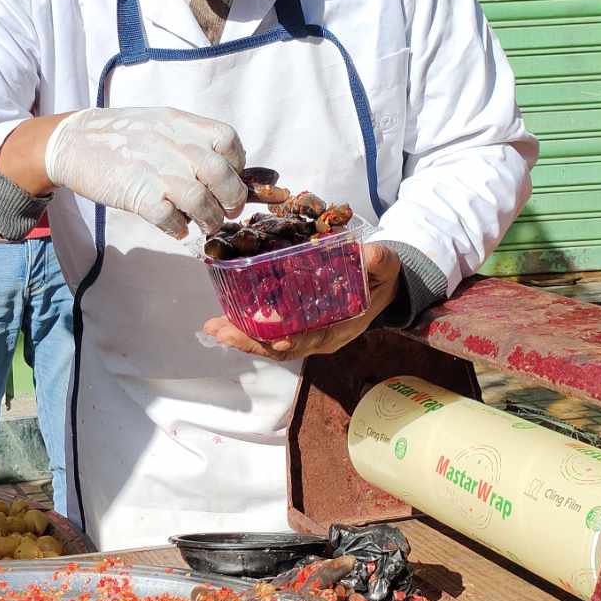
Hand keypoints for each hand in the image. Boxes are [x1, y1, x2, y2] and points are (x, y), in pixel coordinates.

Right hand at [41, 107, 246, 239]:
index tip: (230, 176)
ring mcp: (159, 172)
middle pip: (223, 176)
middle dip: (232, 199)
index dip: (236, 163)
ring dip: (209, 219)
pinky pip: (172, 220)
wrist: (73, 142)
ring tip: (204, 224)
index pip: (229, 140)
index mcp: (182, 124)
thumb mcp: (160, 122)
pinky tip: (175, 227)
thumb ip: (189, 138)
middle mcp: (176, 146)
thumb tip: (220, 167)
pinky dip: (179, 228)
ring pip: (203, 202)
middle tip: (226, 209)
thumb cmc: (118, 135)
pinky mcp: (140, 197)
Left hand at [202, 241, 401, 360]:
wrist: (382, 287)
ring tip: (214, 327)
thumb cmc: (381, 278)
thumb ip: (379, 260)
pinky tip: (223, 318)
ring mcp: (306, 332)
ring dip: (241, 336)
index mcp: (341, 328)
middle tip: (222, 332)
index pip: (314, 340)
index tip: (276, 340)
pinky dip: (246, 327)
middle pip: (282, 346)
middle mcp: (320, 336)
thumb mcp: (386, 267)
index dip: (295, 340)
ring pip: (270, 342)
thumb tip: (369, 254)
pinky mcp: (296, 323)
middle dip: (252, 342)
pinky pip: (269, 331)